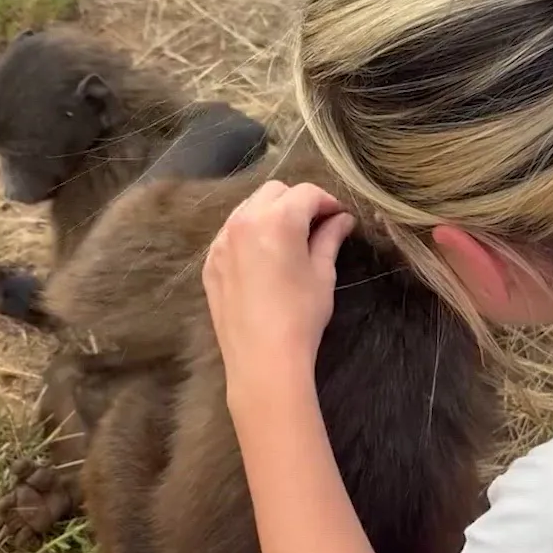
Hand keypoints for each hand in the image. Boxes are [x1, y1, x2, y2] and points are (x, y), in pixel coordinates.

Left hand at [202, 180, 356, 406]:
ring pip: (248, 208)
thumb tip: (342, 220)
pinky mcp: (211, 262)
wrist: (262, 360)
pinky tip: (263, 258)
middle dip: (297, 202)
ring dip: (270, 214)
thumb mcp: (322, 274)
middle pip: (274, 192)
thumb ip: (330, 239)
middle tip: (314, 227)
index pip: (306, 193)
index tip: (338, 218)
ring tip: (288, 240)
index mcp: (277, 220)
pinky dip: (249, 234)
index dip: (327, 202)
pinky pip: (231, 234)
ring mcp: (222, 241)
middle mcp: (244, 221)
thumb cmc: (300, 316)